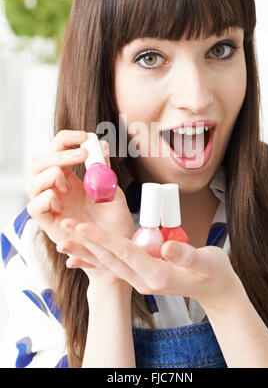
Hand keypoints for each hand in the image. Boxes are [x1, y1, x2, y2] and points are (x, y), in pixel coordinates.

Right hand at [25, 130, 134, 283]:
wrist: (116, 252)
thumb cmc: (114, 223)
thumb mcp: (111, 190)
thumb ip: (103, 169)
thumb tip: (101, 144)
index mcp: (70, 177)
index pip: (57, 149)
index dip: (66, 138)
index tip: (84, 136)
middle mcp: (56, 189)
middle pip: (38, 161)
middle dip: (58, 154)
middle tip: (82, 156)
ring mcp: (50, 205)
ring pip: (31, 181)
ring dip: (52, 175)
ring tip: (71, 186)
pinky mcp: (47, 223)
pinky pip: (34, 206)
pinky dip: (47, 198)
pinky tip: (63, 202)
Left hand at [56, 220, 242, 309]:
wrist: (215, 289)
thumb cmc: (213, 272)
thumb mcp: (207, 261)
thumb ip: (187, 255)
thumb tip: (165, 246)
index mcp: (158, 276)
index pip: (124, 253)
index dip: (103, 239)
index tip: (83, 227)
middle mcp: (144, 281)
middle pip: (109, 258)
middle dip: (86, 242)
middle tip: (65, 226)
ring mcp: (141, 280)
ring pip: (108, 263)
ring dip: (87, 249)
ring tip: (66, 237)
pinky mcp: (141, 275)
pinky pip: (115, 266)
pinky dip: (98, 258)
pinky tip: (83, 252)